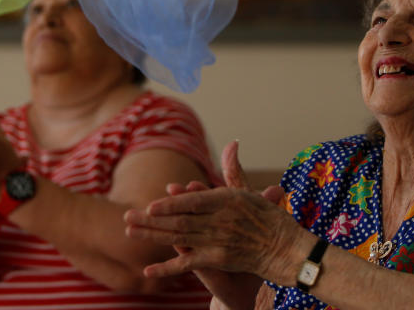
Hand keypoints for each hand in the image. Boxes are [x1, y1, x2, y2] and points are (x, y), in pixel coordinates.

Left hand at [124, 141, 298, 289]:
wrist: (286, 249)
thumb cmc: (268, 218)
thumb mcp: (250, 191)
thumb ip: (233, 169)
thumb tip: (232, 143)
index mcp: (227, 200)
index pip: (193, 202)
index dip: (171, 205)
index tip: (151, 205)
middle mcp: (221, 221)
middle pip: (180, 221)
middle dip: (152, 220)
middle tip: (127, 217)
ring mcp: (218, 242)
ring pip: (180, 239)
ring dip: (153, 236)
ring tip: (130, 232)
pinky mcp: (218, 260)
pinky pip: (188, 265)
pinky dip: (167, 268)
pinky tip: (148, 270)